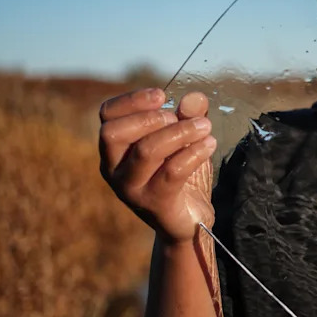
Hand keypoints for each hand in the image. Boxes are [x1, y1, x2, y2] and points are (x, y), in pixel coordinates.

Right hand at [99, 88, 216, 243]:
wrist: (187, 220)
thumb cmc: (180, 174)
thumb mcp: (185, 139)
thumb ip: (189, 116)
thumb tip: (195, 98)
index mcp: (115, 149)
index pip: (107, 116)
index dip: (131, 100)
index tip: (162, 95)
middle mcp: (114, 169)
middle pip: (113, 133)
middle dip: (151, 118)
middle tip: (181, 118)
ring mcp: (131, 189)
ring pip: (146, 151)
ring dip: (179, 132)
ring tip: (204, 127)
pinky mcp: (154, 204)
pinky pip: (172, 172)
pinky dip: (193, 153)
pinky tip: (209, 144)